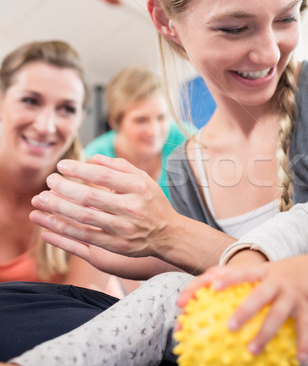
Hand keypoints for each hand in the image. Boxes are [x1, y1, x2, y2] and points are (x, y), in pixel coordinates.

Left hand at [30, 155, 176, 258]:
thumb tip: (92, 158)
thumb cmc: (153, 202)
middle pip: (89, 197)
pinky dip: (63, 231)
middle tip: (48, 181)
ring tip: (41, 200)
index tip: (61, 166)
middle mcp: (132, 207)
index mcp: (138, 187)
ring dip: (58, 209)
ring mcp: (124, 228)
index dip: (78, 170)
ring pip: (84, 217)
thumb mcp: (144, 179)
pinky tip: (46, 225)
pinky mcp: (117, 245)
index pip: (102, 175)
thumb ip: (120, 167)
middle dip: (63, 188)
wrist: (169, 233)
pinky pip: (85, 237)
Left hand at [178, 250, 307, 362]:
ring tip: (253, 351)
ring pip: (277, 313)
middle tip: (226, 327)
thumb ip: (247, 285)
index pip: (227, 274)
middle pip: (255, 293)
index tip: (183, 301)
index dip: (202, 285)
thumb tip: (217, 309)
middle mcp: (275, 278)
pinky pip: (305, 326)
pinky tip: (300, 359)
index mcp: (260, 271)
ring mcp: (292, 290)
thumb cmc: (291, 274)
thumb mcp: (269, 272)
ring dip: (265, 333)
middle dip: (241, 310)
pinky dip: (303, 343)